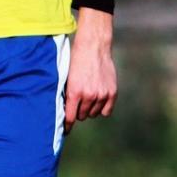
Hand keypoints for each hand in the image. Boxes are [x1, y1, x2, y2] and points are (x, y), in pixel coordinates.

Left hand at [64, 8, 117, 126]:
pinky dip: (102, 108)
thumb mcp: (66, 77)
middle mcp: (89, 96)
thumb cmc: (76, 60)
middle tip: (77, 102)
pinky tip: (97, 100)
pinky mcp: (112, 92)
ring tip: (87, 97)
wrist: (93, 46)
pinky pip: (107, 111)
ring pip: (94, 114)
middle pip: (82, 116)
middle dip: (78, 111)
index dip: (66, 126)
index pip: (70, 118)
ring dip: (89, 109)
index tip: (64, 130)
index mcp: (75, 92)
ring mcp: (102, 94)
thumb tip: (64, 112)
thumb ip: (66, 95)